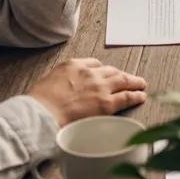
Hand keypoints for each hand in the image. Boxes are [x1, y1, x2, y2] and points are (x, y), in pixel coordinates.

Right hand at [29, 57, 146, 125]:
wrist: (40, 114)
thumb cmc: (38, 103)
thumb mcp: (48, 81)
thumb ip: (62, 81)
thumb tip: (65, 90)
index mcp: (73, 65)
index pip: (94, 64)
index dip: (102, 70)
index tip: (106, 73)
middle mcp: (90, 73)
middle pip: (111, 71)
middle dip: (120, 75)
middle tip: (128, 78)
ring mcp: (100, 87)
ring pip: (122, 81)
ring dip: (133, 82)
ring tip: (140, 84)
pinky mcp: (106, 103)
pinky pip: (126, 97)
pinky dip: (135, 95)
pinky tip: (141, 96)